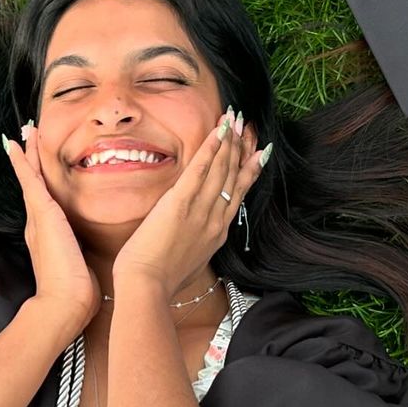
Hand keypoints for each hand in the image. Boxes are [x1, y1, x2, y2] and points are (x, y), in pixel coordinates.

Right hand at [3, 121, 100, 334]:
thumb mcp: (82, 269)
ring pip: (31, 178)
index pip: (46, 200)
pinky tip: (15, 144)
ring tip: (23, 133)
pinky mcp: (42, 214)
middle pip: (35, 184)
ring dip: (27, 155)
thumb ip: (83, 258)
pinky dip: (21, 162)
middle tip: (27, 137)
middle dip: (31, 161)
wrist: (64, 305)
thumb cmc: (76, 294)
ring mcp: (38, 218)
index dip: (42, 181)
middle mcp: (39, 224)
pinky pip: (29, 180)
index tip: (41, 165)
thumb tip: (92, 262)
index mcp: (50, 235)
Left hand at [112, 108, 265, 298]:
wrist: (149, 287)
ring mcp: (201, 210)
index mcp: (217, 233)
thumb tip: (195, 238)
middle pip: (234, 176)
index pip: (238, 194)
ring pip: (221, 169)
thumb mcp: (190, 261)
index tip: (259, 152)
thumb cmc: (162, 280)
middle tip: (248, 125)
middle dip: (242, 148)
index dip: (249, 170)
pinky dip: (211, 149)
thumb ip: (197, 244)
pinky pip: (200, 170)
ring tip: (236, 119)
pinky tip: (218, 132)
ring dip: (230, 141)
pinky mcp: (181, 203)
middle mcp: (215, 219)